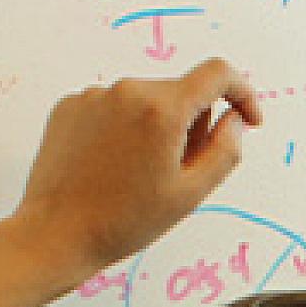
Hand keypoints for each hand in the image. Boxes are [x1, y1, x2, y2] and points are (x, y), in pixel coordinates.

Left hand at [4, 58, 260, 289]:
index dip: (243, 93)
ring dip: (157, 129)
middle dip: (193, 125)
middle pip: (181, 93)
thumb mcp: (192, 192)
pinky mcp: (70, 105)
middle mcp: (127, 90)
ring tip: (140, 174)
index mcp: (162, 110)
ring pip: (148, 102)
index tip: (248, 120)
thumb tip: (234, 119)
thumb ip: (225, 150)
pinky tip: (113, 166)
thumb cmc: (127, 220)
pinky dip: (125, 131)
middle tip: (180, 172)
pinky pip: (115, 109)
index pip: (218, 74)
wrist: (57, 232)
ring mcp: (94, 95)